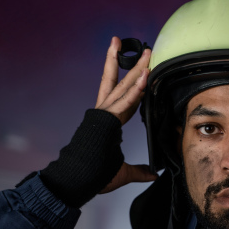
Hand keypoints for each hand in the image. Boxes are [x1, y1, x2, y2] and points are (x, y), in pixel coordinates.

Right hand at [96, 37, 156, 193]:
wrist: (76, 180)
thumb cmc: (94, 175)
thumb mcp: (123, 173)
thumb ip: (139, 171)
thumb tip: (153, 173)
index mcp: (109, 122)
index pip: (126, 98)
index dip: (135, 84)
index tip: (144, 72)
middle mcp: (105, 113)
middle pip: (120, 83)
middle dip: (132, 64)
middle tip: (143, 49)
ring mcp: (105, 114)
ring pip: (123, 86)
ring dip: (135, 68)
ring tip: (145, 52)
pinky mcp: (106, 120)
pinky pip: (125, 102)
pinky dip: (135, 89)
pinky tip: (145, 76)